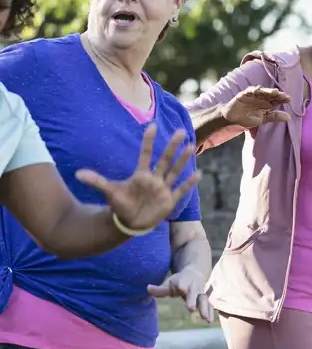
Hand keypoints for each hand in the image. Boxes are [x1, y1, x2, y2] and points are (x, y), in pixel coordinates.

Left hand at [75, 124, 200, 231]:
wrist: (130, 222)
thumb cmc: (121, 204)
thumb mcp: (109, 192)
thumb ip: (97, 182)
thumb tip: (77, 174)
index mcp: (141, 174)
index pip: (145, 154)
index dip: (148, 141)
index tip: (151, 126)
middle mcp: (154, 178)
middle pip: (165, 159)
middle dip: (172, 146)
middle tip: (180, 131)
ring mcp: (163, 189)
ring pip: (174, 171)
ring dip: (182, 160)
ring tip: (190, 147)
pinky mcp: (169, 200)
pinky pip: (180, 190)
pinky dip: (188, 184)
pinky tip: (198, 174)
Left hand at [147, 267, 213, 322]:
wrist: (195, 273)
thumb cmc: (179, 281)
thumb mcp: (169, 283)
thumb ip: (160, 289)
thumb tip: (147, 288)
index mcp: (184, 281)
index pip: (183, 283)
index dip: (182, 285)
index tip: (181, 288)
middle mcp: (194, 287)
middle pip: (194, 293)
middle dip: (193, 299)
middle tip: (191, 308)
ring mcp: (201, 293)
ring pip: (204, 300)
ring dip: (204, 308)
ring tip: (204, 318)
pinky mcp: (205, 298)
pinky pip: (209, 305)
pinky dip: (210, 312)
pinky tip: (209, 321)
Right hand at [222, 86, 291, 127]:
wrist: (232, 118)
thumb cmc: (248, 118)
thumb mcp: (262, 119)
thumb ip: (274, 117)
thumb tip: (289, 117)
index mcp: (267, 104)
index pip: (276, 100)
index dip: (282, 99)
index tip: (289, 99)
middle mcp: (261, 98)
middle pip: (271, 95)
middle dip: (277, 95)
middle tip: (284, 95)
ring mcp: (253, 95)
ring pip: (262, 92)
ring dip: (268, 91)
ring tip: (275, 92)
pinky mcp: (244, 94)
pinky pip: (250, 91)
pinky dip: (254, 90)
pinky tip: (259, 89)